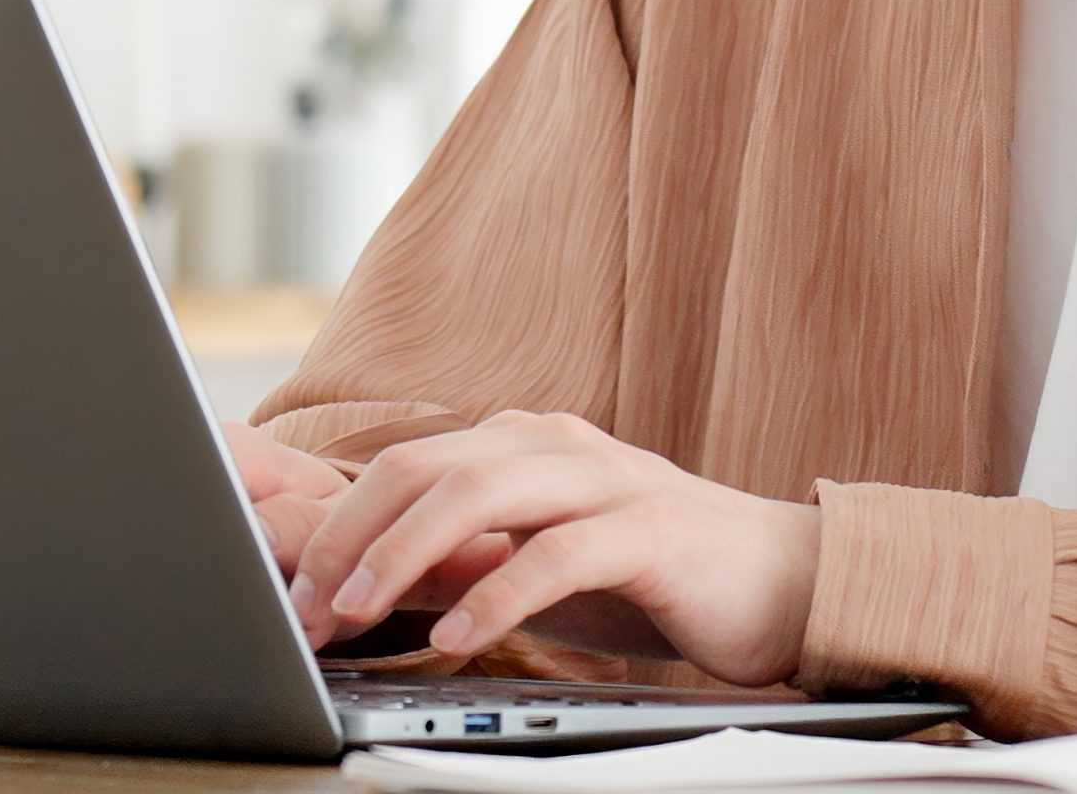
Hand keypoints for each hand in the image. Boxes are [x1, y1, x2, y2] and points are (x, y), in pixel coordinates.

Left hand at [283, 408, 820, 686]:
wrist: (779, 578)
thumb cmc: (650, 577)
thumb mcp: (538, 569)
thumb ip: (465, 565)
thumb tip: (369, 586)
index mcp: (521, 443)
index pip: (405, 465)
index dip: (342, 524)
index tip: (297, 590)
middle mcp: (554, 445)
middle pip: (427, 466)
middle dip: (355, 534)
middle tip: (311, 603)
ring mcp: (601, 478)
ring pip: (481, 492)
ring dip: (406, 553)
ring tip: (360, 607)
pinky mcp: (645, 529)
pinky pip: (557, 552)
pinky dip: (499, 591)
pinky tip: (461, 634)